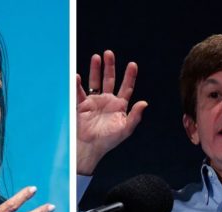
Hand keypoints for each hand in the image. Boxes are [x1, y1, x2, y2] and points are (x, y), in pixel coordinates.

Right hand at [77, 50, 147, 174]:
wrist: (88, 148)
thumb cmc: (107, 141)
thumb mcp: (125, 130)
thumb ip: (135, 116)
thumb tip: (144, 103)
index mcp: (119, 106)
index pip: (126, 87)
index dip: (130, 76)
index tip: (132, 64)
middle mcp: (107, 101)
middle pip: (110, 79)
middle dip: (110, 66)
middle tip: (109, 53)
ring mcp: (94, 101)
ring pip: (95, 81)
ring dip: (96, 69)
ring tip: (96, 57)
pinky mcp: (82, 104)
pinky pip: (79, 91)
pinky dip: (77, 83)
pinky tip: (77, 76)